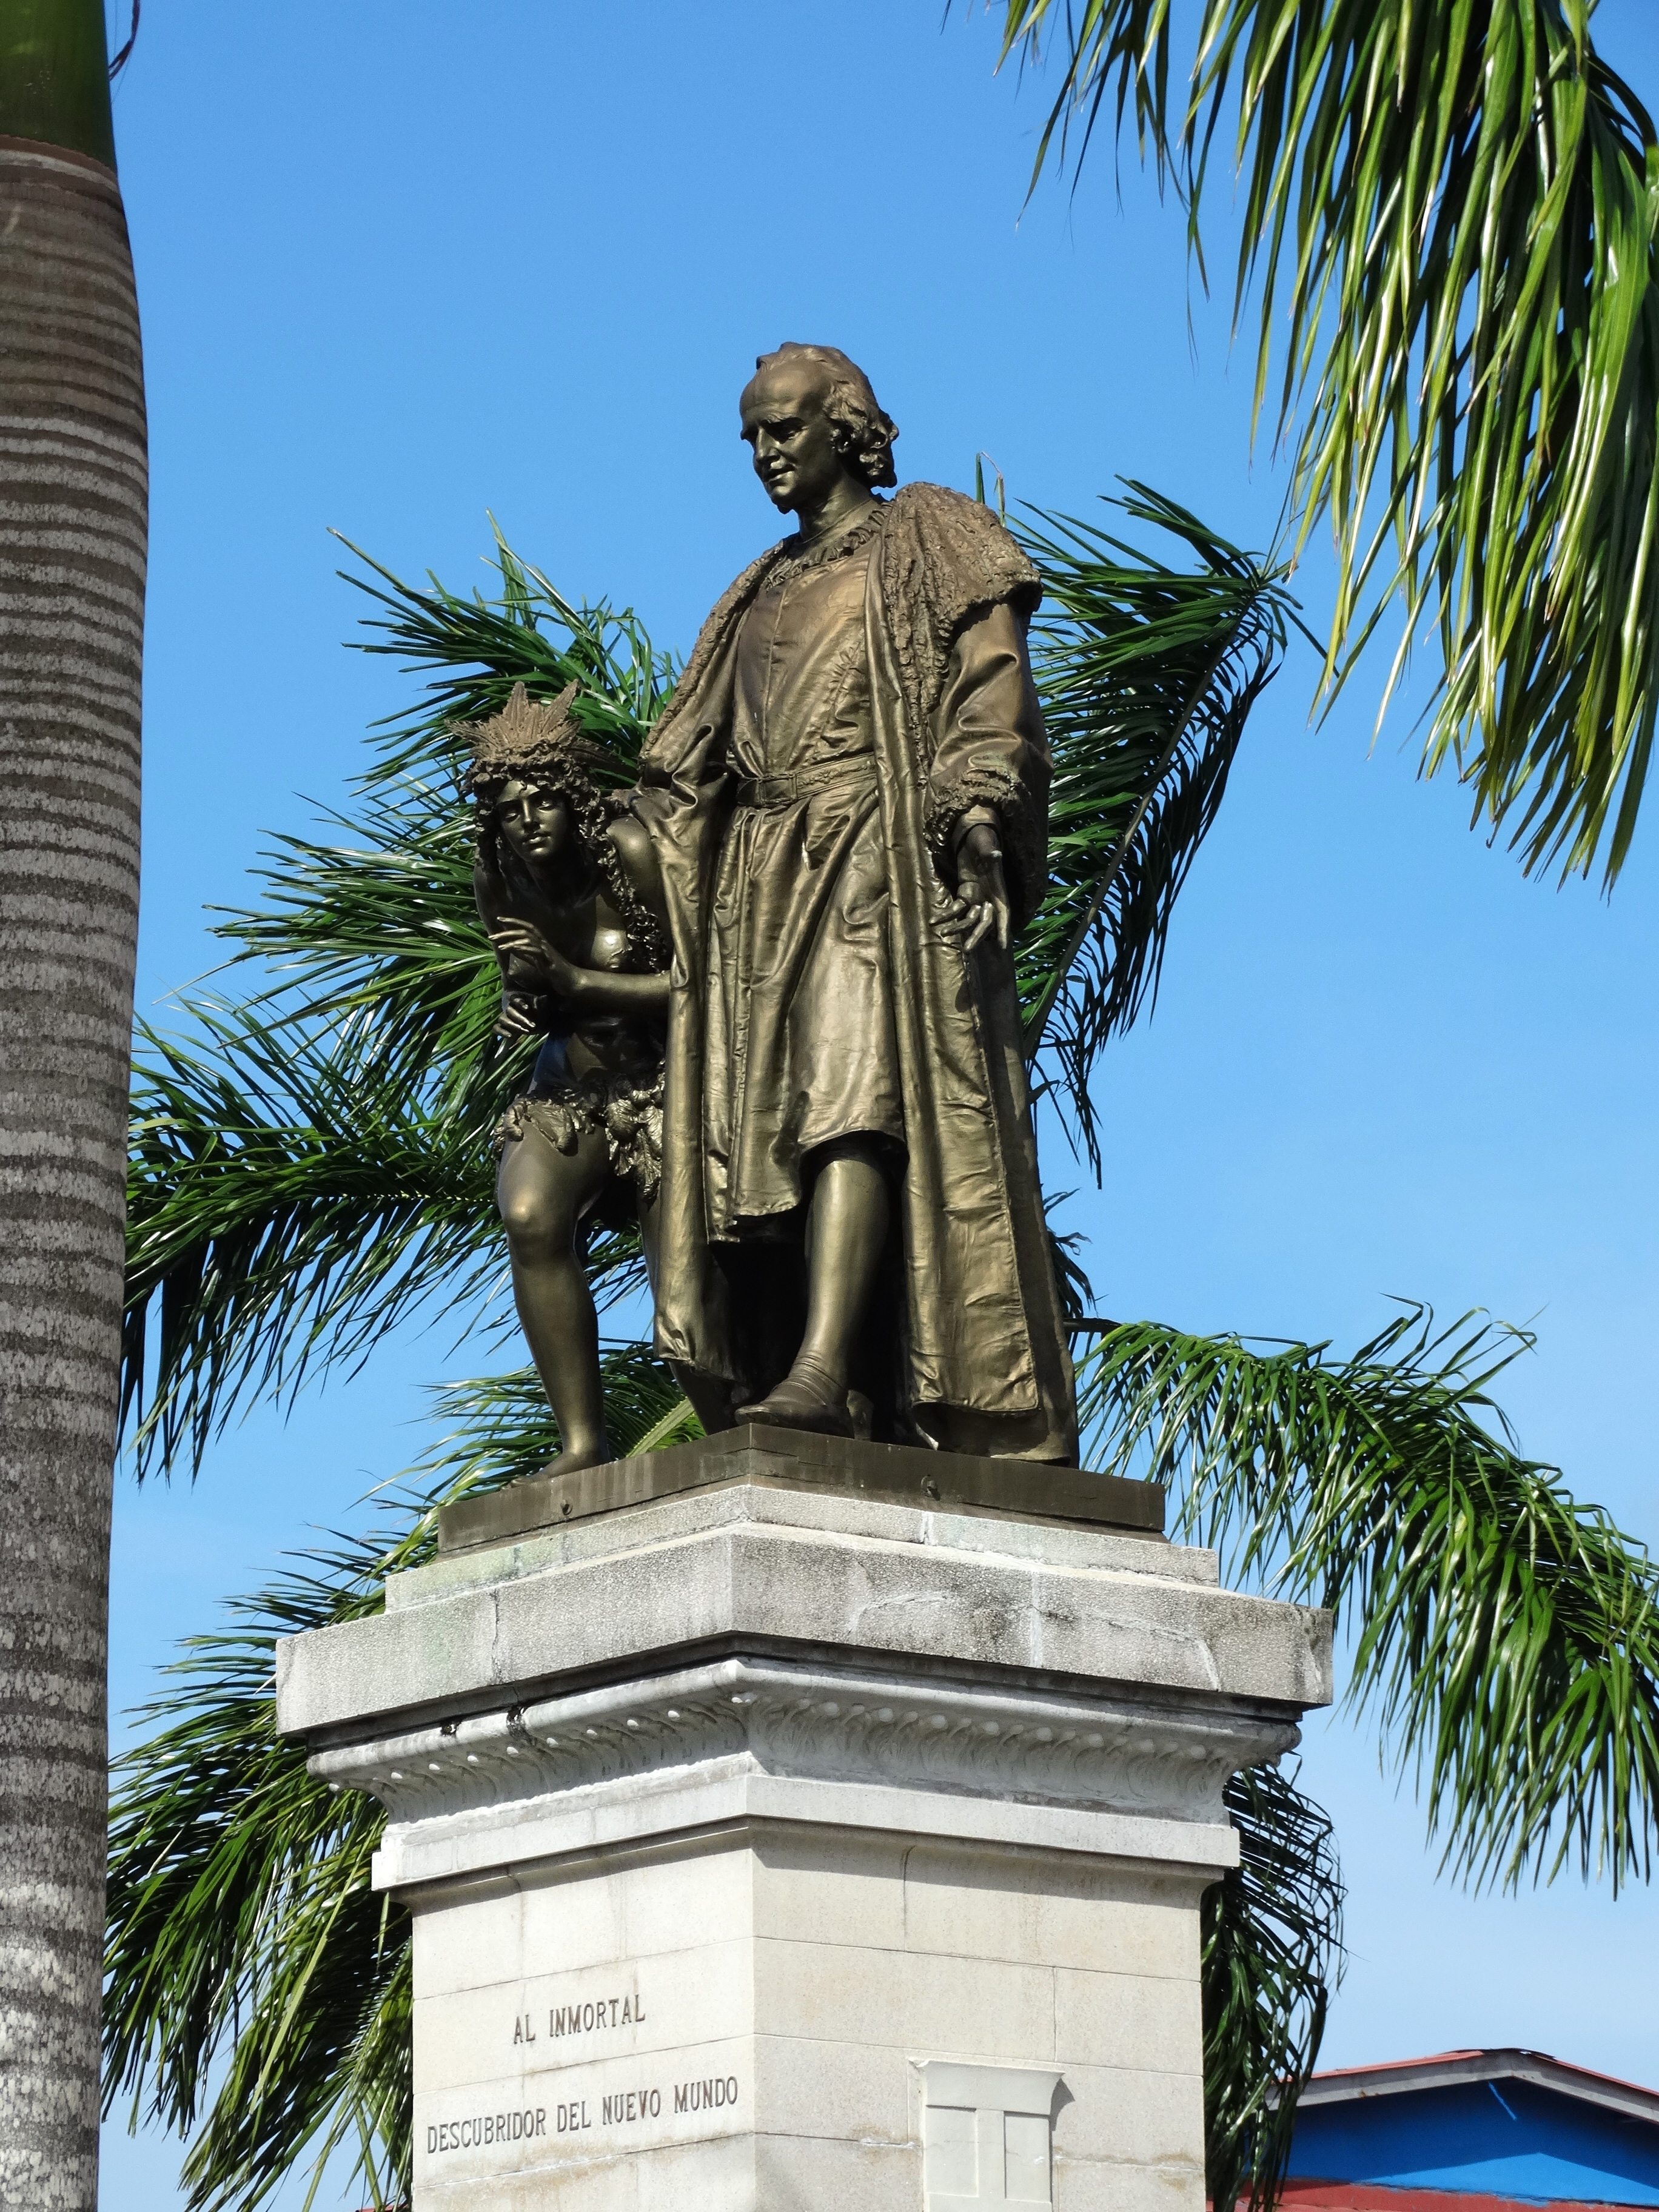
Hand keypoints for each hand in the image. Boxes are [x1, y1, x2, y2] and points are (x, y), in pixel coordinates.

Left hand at [489, 918, 577, 994]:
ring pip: (528, 938)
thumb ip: (523, 953)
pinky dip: (523, 948)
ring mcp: (546, 949)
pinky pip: (535, 950)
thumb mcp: (534, 960)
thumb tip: (510, 947)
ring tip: (499, 945)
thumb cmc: (553, 970)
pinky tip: (513, 949)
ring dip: (512, 940)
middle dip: (507, 931)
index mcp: (540, 942)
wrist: (569, 980)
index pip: (526, 927)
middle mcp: (543, 942)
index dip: (513, 921)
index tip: (499, 919)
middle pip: (525, 930)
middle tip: (492, 936)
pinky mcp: (548, 959)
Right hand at [495, 991, 543, 1040]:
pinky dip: (501, 1032)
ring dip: (513, 1025)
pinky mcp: (503, 1026)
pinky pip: (496, 1028)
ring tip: (526, 1030)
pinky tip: (510, 1036)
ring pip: (502, 1019)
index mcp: (516, 998)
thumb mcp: (541, 1006)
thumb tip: (545, 997)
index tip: (527, 1008)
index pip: (513, 998)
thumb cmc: (538, 1010)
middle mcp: (508, 1006)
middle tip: (533, 1025)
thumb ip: (542, 1002)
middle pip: (508, 1010)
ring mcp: (505, 1016)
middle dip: (520, 1018)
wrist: (536, 1020)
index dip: (519, 1002)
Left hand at [943, 818, 1009, 953]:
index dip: (1002, 929)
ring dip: (958, 927)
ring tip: (944, 934)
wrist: (974, 835)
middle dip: (977, 936)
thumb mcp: (987, 846)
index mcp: (999, 889)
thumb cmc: (983, 839)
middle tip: (968, 950)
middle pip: (985, 921)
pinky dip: (946, 915)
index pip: (1003, 912)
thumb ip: (990, 853)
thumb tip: (995, 855)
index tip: (1002, 946)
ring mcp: (977, 896)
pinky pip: (956, 908)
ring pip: (969, 918)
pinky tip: (934, 921)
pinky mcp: (965, 892)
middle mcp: (989, 897)